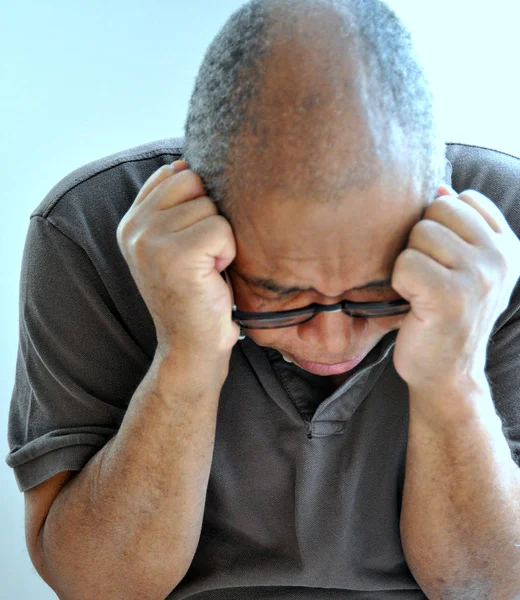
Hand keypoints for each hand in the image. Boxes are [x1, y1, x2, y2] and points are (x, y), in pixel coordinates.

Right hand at [117, 160, 240, 361]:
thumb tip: (193, 162)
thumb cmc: (195, 294)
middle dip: (210, 215)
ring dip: (221, 237)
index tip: (198, 236)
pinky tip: (214, 275)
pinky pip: (221, 228)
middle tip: (204, 254)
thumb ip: (175, 206)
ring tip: (208, 267)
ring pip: (210, 205)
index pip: (174, 172)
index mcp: (131, 222)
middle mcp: (134, 227)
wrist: (192, 347)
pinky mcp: (175, 255)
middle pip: (194, 180)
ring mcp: (149, 240)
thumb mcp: (174, 244)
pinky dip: (228, 252)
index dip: (198, 199)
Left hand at [390, 184, 519, 394]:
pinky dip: (400, 283)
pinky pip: (405, 263)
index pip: (462, 200)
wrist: (447, 374)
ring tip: (423, 292)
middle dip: (422, 242)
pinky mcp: (450, 296)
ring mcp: (479, 276)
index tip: (444, 262)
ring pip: (419, 235)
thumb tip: (440, 188)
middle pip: (437, 210)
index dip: (440, 226)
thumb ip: (459, 227)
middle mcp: (501, 258)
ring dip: (410, 264)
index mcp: (509, 247)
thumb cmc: (447, 317)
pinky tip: (414, 303)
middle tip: (430, 278)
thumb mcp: (466, 268)